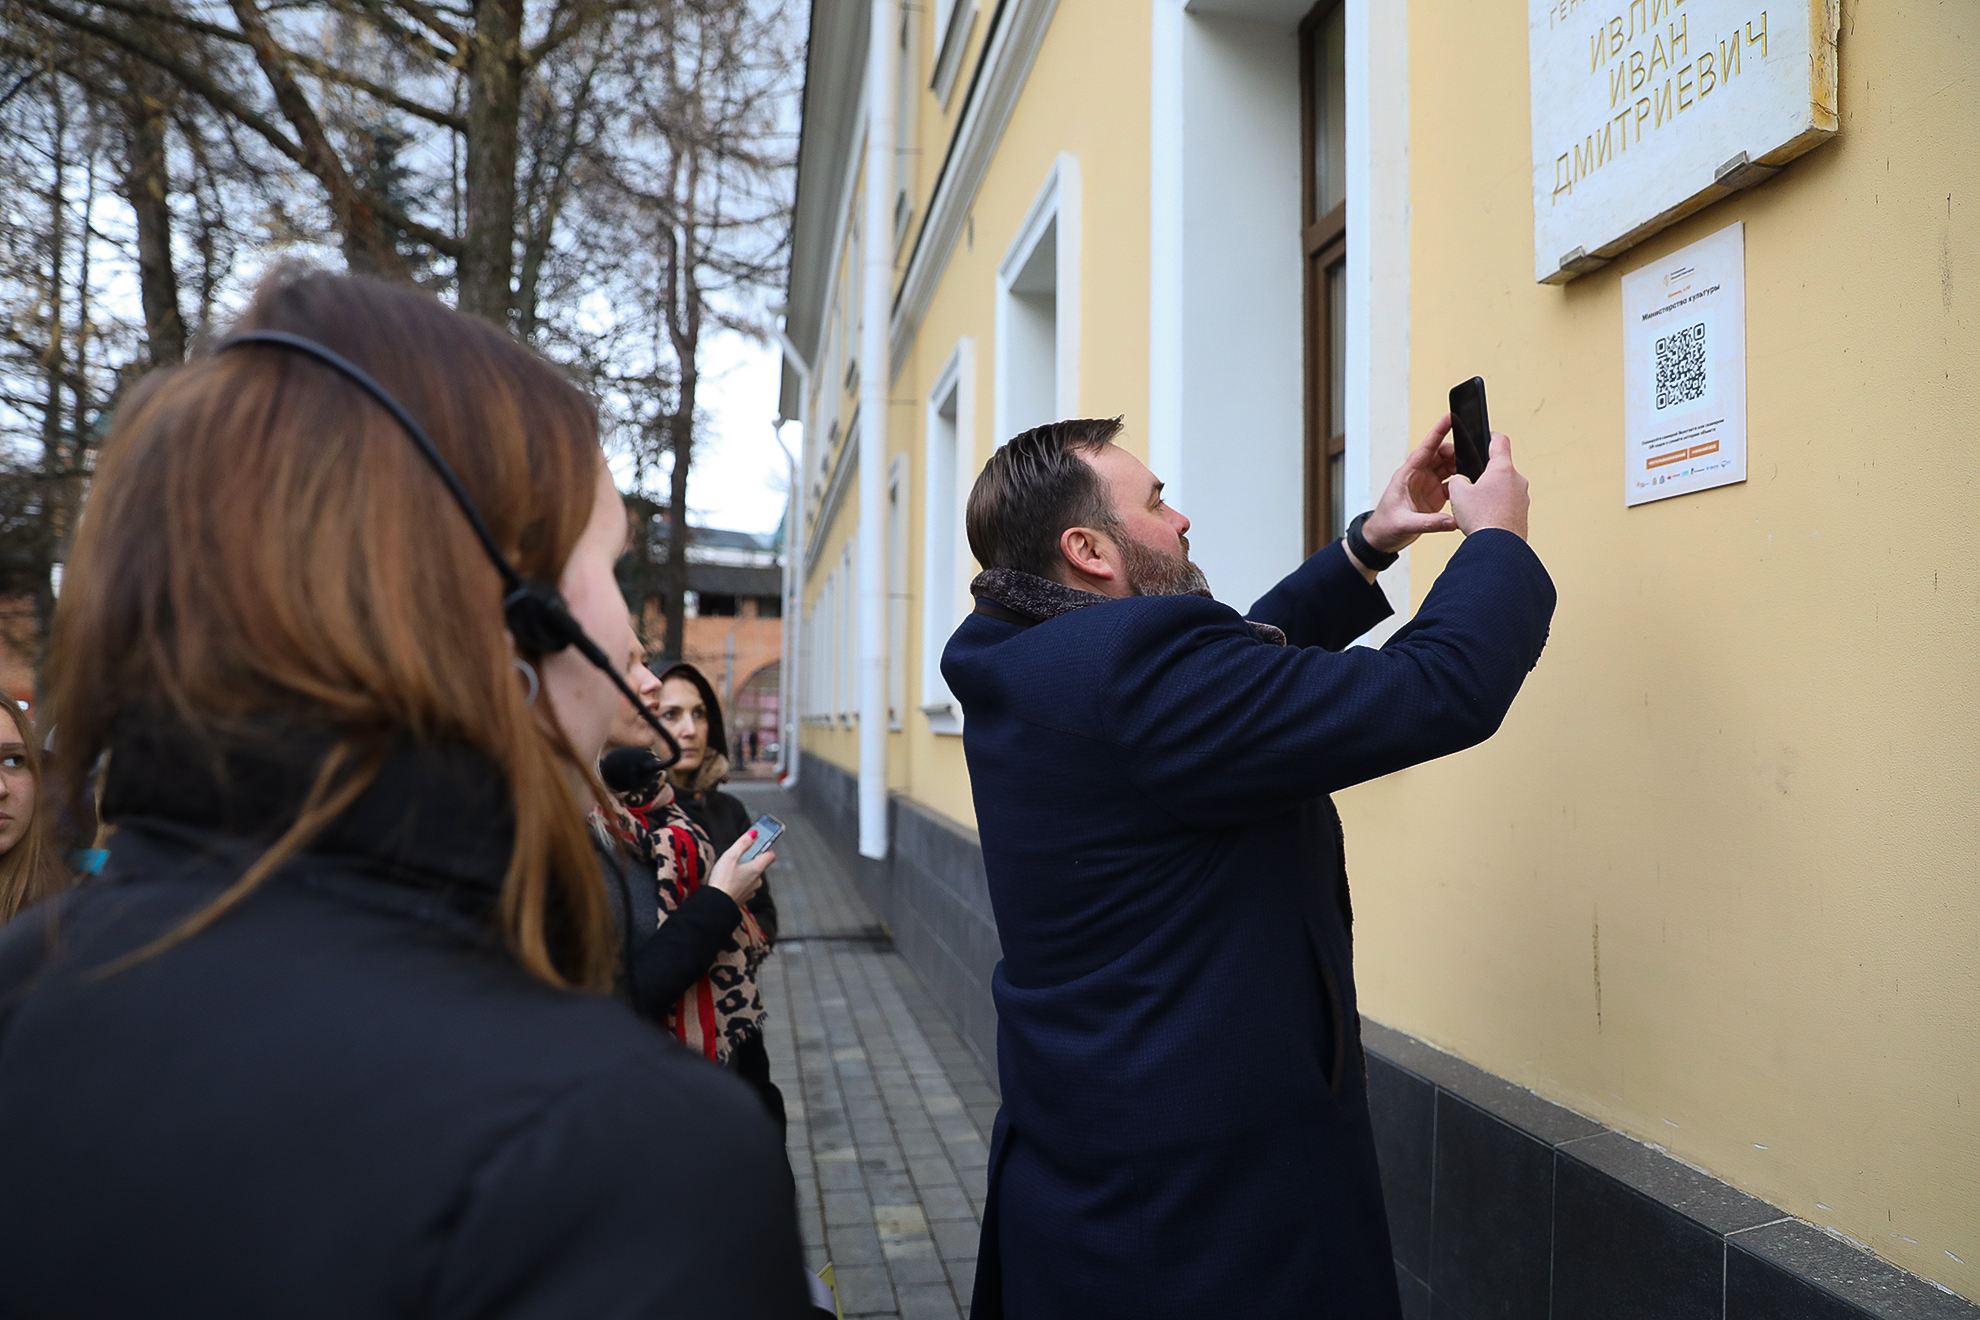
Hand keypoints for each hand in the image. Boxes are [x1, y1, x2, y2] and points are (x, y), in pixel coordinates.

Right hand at [710, 830, 773, 903]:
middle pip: (759, 865)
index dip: (765, 847)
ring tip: (729, 870)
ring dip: (743, 872)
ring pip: (751, 876)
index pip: (770, 855)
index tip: (757, 843)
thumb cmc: (722, 881)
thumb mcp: (731, 856)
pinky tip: (728, 881)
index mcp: (757, 869)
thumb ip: (743, 843)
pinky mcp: (743, 898)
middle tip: (737, 857)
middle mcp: (757, 880)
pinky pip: (744, 886)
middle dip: (750, 860)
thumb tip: (754, 834)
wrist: (715, 905)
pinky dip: (739, 882)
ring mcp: (751, 890)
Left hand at [1362, 415, 1460, 554]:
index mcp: (1407, 475)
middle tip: (1471, 455)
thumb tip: (1451, 521)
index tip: (1449, 417)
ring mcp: (1427, 484)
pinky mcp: (1434, 495)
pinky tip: (1470, 485)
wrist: (1381, 539)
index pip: (1424, 449)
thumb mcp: (1405, 524)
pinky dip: (1461, 482)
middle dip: (1456, 452)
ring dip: (1460, 466)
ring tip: (1474, 469)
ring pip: (1447, 467)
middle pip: (1440, 455)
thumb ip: (1429, 523)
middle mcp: (1418, 476)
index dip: (1437, 432)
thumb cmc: (1385, 526)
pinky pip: (1451, 483)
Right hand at [1447, 431, 1529, 539]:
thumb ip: (1457, 479)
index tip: (1485, 438)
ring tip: (1476, 507)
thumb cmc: (1481, 519)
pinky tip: (1485, 519)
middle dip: (1486, 474)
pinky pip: (1508, 505)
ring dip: (1492, 493)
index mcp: (1502, 469)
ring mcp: (1523, 498)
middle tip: (1471, 485)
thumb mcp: (1457, 492)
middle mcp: (1517, 480)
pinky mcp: (1522, 514)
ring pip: (1505, 488)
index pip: (1500, 441)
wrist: (1498, 547)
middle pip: (1501, 468)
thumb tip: (1461, 480)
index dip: (1490, 436)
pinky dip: (1498, 508)